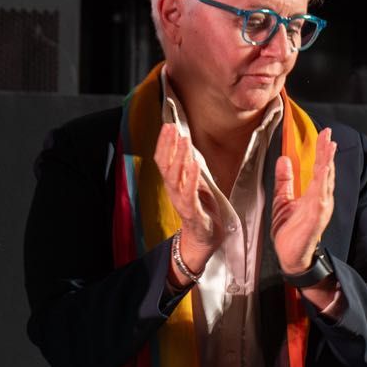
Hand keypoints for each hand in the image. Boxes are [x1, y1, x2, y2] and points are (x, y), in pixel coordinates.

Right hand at [153, 124, 224, 272]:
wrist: (204, 241)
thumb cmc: (202, 211)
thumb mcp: (196, 185)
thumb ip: (191, 168)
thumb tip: (189, 145)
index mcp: (174, 184)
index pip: (163, 160)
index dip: (164, 143)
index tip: (168, 125)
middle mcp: (174, 192)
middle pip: (165, 166)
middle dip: (168, 145)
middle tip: (172, 127)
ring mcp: (181, 203)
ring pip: (175, 177)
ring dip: (179, 157)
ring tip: (184, 140)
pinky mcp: (192, 213)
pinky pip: (189, 194)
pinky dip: (191, 178)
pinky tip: (194, 164)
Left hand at [271, 128, 336, 274]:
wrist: (291, 256)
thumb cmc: (290, 232)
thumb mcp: (283, 200)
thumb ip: (285, 181)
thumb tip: (284, 160)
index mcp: (314, 194)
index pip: (320, 169)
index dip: (323, 152)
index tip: (324, 135)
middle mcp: (321, 198)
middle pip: (326, 170)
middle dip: (327, 152)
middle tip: (328, 134)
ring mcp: (321, 207)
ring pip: (326, 180)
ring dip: (328, 162)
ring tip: (329, 146)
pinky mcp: (317, 216)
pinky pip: (321, 196)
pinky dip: (323, 182)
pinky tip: (324, 171)